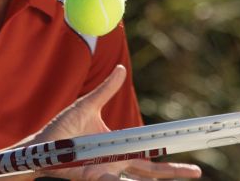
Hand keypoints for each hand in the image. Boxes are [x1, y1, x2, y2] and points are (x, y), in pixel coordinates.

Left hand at [33, 65, 202, 180]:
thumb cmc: (63, 128)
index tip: (190, 143)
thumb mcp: (87, 105)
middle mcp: (117, 161)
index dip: (170, 149)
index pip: (151, 149)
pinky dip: (117, 180)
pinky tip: (119, 177)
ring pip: (135, 179)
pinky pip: (109, 180)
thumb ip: (105, 90)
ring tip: (178, 175)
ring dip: (152, 178)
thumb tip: (121, 68)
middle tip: (198, 171)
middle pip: (151, 170)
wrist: (41, 144)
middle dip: (174, 172)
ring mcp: (106, 171)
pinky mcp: (92, 177)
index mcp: (120, 146)